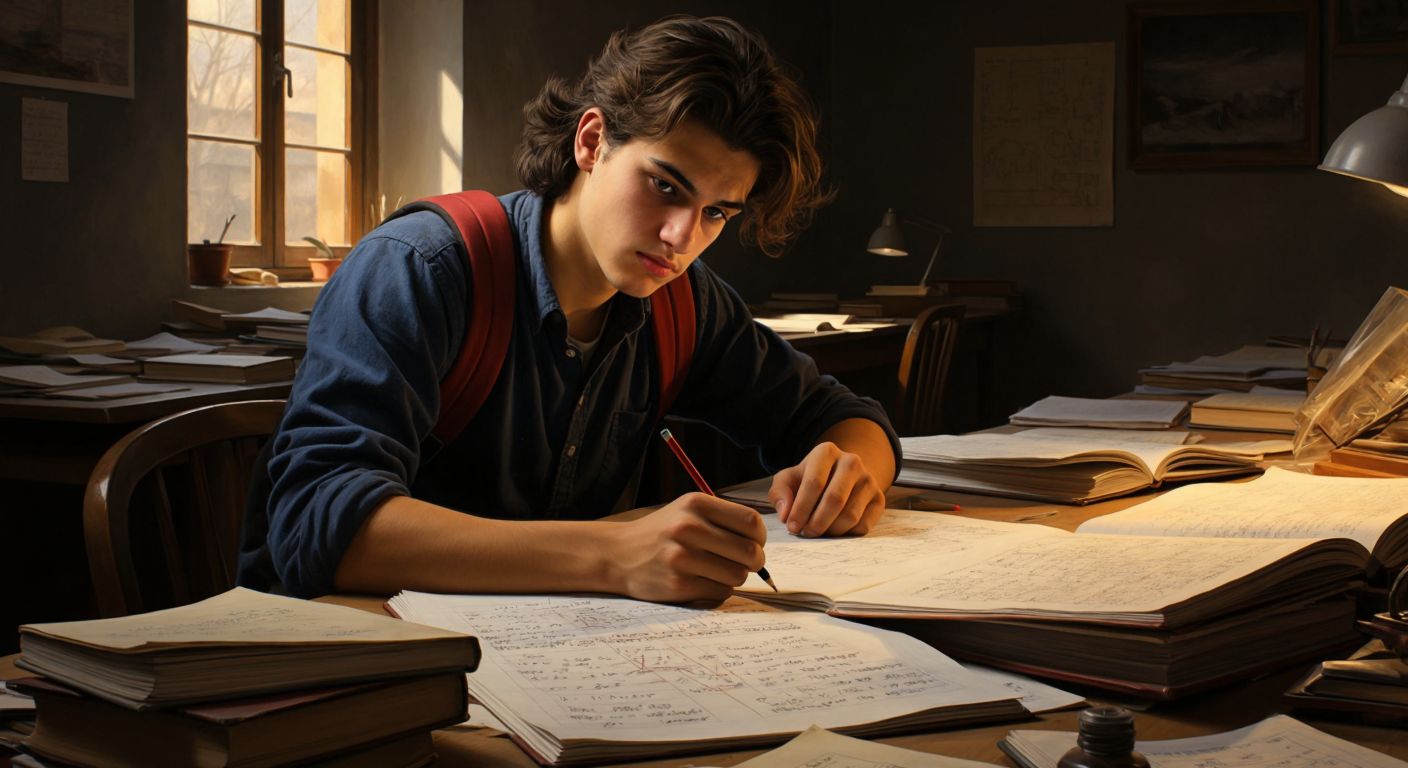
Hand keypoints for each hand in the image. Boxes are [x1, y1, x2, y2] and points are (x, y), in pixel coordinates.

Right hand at [609, 492, 766, 603]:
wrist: (618, 554)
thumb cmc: (662, 533)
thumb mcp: (687, 511)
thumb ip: (723, 519)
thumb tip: (761, 543)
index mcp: (696, 504)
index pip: (751, 521)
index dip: (760, 537)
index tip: (754, 543)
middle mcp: (689, 528)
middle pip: (750, 552)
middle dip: (754, 562)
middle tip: (743, 563)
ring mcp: (682, 557)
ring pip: (738, 575)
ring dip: (734, 577)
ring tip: (718, 571)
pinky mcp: (678, 584)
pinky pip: (720, 592)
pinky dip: (719, 590)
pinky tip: (703, 581)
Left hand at [769, 442, 885, 536]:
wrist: (841, 477)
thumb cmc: (809, 479)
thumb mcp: (789, 480)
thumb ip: (779, 493)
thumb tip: (785, 513)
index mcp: (826, 452)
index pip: (814, 483)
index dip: (801, 509)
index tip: (791, 526)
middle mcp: (852, 462)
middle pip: (834, 499)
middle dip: (816, 522)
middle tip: (806, 533)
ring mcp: (869, 480)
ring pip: (850, 515)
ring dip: (830, 531)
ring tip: (818, 531)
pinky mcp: (879, 499)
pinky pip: (863, 525)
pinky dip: (846, 534)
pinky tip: (835, 529)